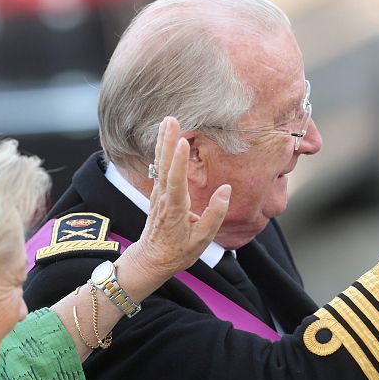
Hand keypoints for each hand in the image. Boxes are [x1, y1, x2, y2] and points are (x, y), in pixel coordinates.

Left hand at [118, 117, 230, 286]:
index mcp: (175, 209)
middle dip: (168, 142)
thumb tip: (226, 189)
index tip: (183, 141)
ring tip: (167, 120)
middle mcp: (164, 198)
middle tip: (171, 120)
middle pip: (165, 166)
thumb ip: (214, 214)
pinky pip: (159, 167)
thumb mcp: (202, 240)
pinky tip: (164, 137)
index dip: (179, 161)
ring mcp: (158, 194)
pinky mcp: (158, 192)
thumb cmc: (178, 251)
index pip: (176, 181)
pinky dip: (162, 150)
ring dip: (163, 141)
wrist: (152, 259)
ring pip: (160, 164)